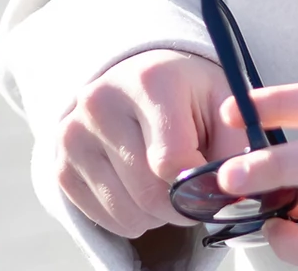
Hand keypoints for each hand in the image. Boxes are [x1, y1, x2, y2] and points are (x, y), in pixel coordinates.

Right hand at [56, 49, 243, 237]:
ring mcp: (73, 135)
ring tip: (171, 183)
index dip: (202, 183)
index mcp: (151, 81)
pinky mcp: (59, 164)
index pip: (173, 160)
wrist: (139, 77)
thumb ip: (238, 145)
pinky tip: (143, 186)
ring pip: (127, 212)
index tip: (217, 180)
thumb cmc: (191, 92)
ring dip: (159, 214)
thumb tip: (237, 196)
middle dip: (184, 204)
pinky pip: (104, 219)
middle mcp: (102, 103)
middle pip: (150, 192)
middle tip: (198, 191)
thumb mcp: (225, 100)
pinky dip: (133, 216)